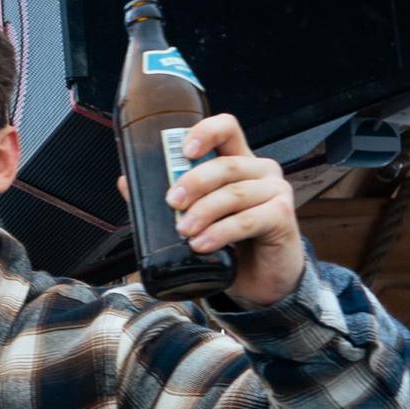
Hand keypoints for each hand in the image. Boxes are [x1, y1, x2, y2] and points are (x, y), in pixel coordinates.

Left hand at [170, 115, 304, 306]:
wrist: (262, 280)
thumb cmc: (232, 243)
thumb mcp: (198, 218)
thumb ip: (168, 199)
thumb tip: (126, 182)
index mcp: (239, 161)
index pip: (227, 128)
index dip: (205, 132)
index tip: (183, 151)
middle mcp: (260, 171)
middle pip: (225, 164)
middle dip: (193, 182)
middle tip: (172, 203)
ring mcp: (276, 191)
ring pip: (234, 193)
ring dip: (204, 212)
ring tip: (184, 231)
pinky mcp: (283, 216)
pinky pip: (249, 220)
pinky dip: (222, 232)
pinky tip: (204, 244)